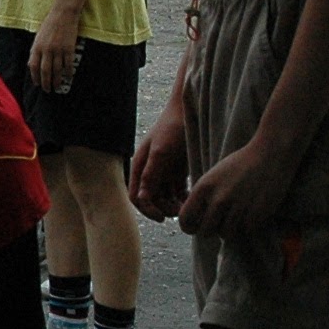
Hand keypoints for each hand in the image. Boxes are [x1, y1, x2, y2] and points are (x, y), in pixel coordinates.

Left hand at [28, 9, 81, 92]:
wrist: (63, 14)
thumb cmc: (50, 25)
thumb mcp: (38, 37)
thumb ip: (35, 51)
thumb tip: (30, 65)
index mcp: (37, 47)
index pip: (33, 66)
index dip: (35, 77)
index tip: (37, 84)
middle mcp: (46, 50)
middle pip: (45, 71)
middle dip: (46, 83)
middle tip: (47, 90)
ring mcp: (58, 49)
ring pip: (57, 70)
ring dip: (57, 80)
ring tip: (57, 87)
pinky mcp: (69, 48)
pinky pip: (68, 64)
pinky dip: (68, 73)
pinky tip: (69, 78)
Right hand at [129, 102, 189, 219]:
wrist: (191, 110)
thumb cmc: (172, 127)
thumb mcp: (161, 152)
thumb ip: (151, 175)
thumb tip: (142, 199)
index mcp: (140, 166)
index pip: (136, 197)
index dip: (147, 210)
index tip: (162, 218)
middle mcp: (150, 171)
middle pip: (152, 200)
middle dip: (164, 209)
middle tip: (181, 212)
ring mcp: (164, 172)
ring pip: (165, 198)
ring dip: (174, 205)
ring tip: (189, 207)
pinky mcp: (178, 172)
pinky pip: (178, 192)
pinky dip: (183, 199)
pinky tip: (193, 200)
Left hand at [175, 139, 294, 240]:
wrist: (270, 154)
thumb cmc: (239, 165)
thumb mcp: (213, 176)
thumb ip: (202, 198)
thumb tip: (195, 223)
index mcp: (203, 187)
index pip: (185, 220)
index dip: (190, 227)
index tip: (197, 225)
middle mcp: (219, 199)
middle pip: (205, 232)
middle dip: (211, 230)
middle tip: (219, 223)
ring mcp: (238, 207)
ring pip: (226, 234)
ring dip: (230, 229)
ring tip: (235, 217)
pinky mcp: (257, 213)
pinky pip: (245, 232)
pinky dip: (246, 227)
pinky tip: (250, 214)